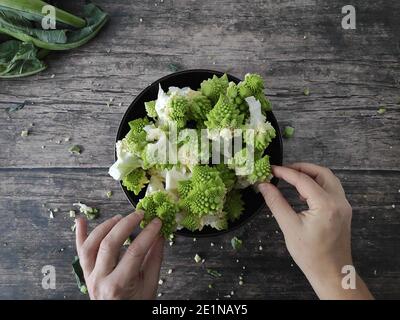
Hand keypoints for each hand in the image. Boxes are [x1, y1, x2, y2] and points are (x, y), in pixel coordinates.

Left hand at [75, 211, 163, 299]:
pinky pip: (79, 252)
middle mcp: (100, 279)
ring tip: (120, 217)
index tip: (157, 222)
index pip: (134, 252)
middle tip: (140, 215)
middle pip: (109, 244)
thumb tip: (159, 235)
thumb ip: (154, 259)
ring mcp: (90, 276)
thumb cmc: (135, 305)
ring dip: (105, 227)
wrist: (117, 318)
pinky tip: (81, 220)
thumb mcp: (149, 286)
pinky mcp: (85, 273)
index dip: (147, 233)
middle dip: (126, 224)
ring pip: (91, 245)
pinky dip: (79, 234)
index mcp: (119, 285)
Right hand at [259, 163, 372, 298]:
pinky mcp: (343, 211)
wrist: (331, 273)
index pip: (303, 180)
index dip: (285, 172)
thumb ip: (276, 202)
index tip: (271, 170)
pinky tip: (303, 192)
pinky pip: (331, 189)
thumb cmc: (310, 254)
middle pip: (321, 173)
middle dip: (301, 168)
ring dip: (311, 175)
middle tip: (283, 170)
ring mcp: (344, 206)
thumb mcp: (289, 227)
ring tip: (291, 178)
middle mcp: (339, 201)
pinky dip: (317, 184)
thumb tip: (264, 185)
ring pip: (328, 179)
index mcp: (326, 205)